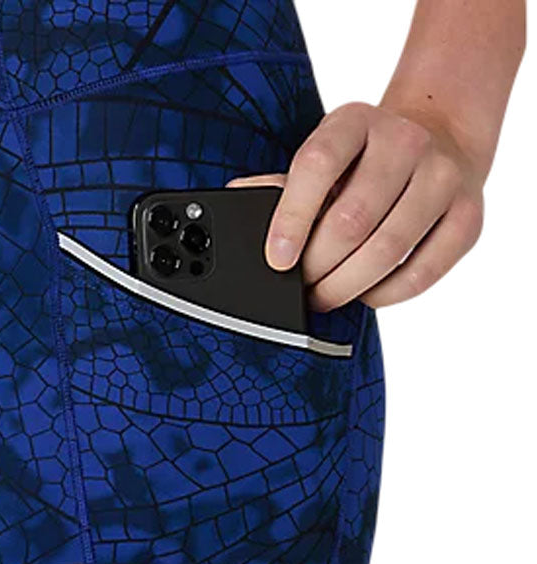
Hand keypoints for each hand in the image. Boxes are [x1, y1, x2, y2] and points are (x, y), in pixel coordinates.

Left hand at [228, 102, 485, 309]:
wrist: (441, 140)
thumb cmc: (364, 162)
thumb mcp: (323, 156)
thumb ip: (284, 185)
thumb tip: (240, 201)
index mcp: (355, 121)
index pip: (317, 165)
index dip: (292, 218)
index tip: (276, 260)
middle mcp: (405, 141)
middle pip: (352, 220)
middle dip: (317, 267)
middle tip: (300, 287)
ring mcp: (442, 176)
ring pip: (387, 249)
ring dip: (346, 286)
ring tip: (324, 297)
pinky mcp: (468, 215)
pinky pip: (423, 270)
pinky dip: (386, 294)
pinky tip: (365, 293)